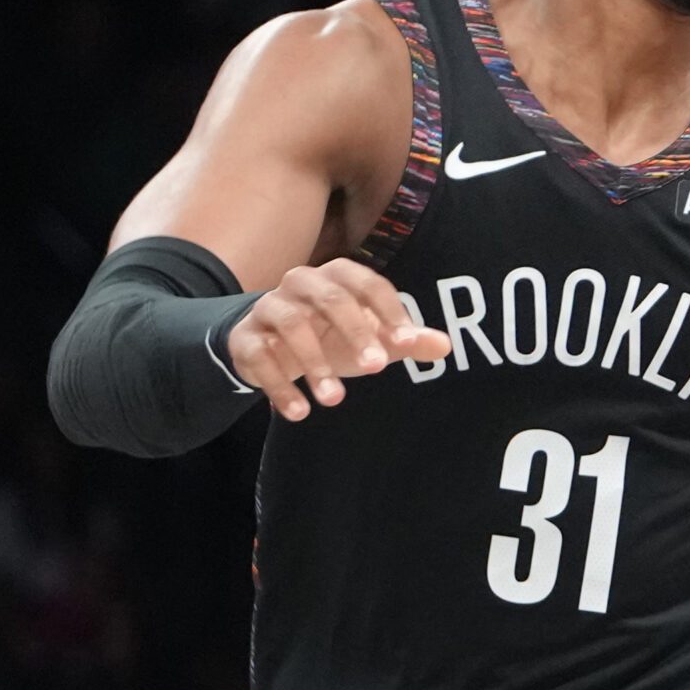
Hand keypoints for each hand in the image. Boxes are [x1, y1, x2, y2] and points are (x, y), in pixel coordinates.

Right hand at [227, 257, 452, 420]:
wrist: (270, 345)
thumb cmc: (331, 336)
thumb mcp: (371, 339)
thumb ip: (406, 341)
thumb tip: (444, 347)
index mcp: (339, 277)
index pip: (369, 285)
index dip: (390, 313)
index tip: (407, 344)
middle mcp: (302, 283)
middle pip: (332, 298)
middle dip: (356, 333)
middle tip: (375, 369)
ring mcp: (270, 307)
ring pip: (291, 324)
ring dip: (314, 363)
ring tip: (334, 400)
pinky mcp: (245, 336)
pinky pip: (259, 355)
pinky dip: (278, 385)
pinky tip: (298, 412)